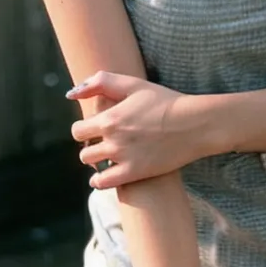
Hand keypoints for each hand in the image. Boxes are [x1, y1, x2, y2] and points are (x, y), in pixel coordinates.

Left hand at [68, 72, 200, 187]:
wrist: (194, 124)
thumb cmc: (164, 101)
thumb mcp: (133, 84)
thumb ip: (100, 82)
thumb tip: (71, 93)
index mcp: (109, 118)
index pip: (78, 130)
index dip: (86, 128)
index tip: (98, 126)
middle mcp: (112, 140)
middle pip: (83, 149)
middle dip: (90, 144)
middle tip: (104, 141)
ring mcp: (122, 159)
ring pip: (91, 164)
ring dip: (96, 160)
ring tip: (109, 154)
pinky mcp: (134, 173)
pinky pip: (103, 183)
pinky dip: (100, 180)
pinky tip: (106, 174)